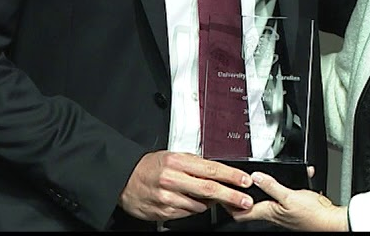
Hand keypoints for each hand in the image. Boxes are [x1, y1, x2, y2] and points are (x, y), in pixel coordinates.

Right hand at [119, 150, 253, 221]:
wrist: (124, 179)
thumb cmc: (149, 166)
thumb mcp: (172, 156)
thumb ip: (195, 164)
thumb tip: (217, 172)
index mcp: (177, 162)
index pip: (211, 169)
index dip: (231, 176)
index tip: (244, 181)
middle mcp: (172, 179)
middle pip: (209, 189)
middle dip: (231, 196)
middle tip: (245, 200)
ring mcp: (168, 197)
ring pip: (199, 204)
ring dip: (211, 204)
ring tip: (211, 199)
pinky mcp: (164, 211)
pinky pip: (187, 213)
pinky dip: (194, 208)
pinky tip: (191, 202)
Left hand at [227, 170, 347, 230]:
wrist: (331, 221)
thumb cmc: (312, 215)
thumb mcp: (289, 196)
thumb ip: (272, 186)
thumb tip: (255, 177)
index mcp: (269, 212)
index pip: (240, 212)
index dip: (228, 203)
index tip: (220, 193)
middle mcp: (274, 213)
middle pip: (251, 205)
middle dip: (242, 194)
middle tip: (234, 183)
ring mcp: (283, 211)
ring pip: (267, 199)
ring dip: (263, 187)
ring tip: (255, 178)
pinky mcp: (294, 207)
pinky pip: (284, 194)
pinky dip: (284, 184)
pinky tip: (292, 175)